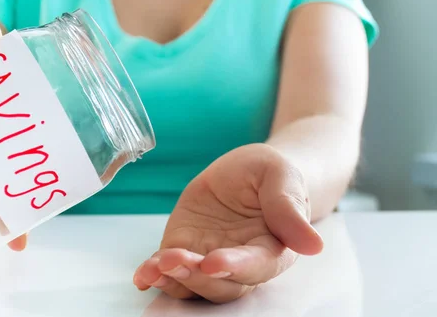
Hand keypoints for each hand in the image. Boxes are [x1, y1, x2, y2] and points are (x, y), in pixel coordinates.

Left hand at [133, 143, 323, 302]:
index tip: (216, 261)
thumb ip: (289, 207)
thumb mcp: (280, 176)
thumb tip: (313, 244)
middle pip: (221, 284)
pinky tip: (143, 275)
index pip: (256, 266)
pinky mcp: (185, 250)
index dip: (236, 266)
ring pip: (194, 283)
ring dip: (174, 280)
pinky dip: (155, 275)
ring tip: (155, 268)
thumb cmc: (270, 174)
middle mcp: (241, 262)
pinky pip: (170, 270)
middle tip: (175, 260)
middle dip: (196, 276)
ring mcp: (210, 259)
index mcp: (272, 248)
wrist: (246, 172)